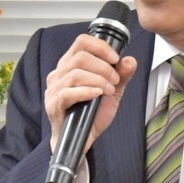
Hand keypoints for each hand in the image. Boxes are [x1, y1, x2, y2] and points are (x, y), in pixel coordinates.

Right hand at [45, 34, 137, 155]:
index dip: (100, 46)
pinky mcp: (53, 105)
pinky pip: (68, 93)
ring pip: (75, 74)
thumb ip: (121, 75)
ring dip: (98, 80)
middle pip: (80, 57)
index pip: (81, 42)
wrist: (81, 140)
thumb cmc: (91, 114)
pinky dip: (86, 91)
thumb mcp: (112, 91)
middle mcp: (58, 74)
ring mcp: (53, 90)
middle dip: (103, 68)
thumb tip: (130, 60)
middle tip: (115, 81)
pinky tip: (97, 94)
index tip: (115, 58)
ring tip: (109, 90)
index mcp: (70, 65)